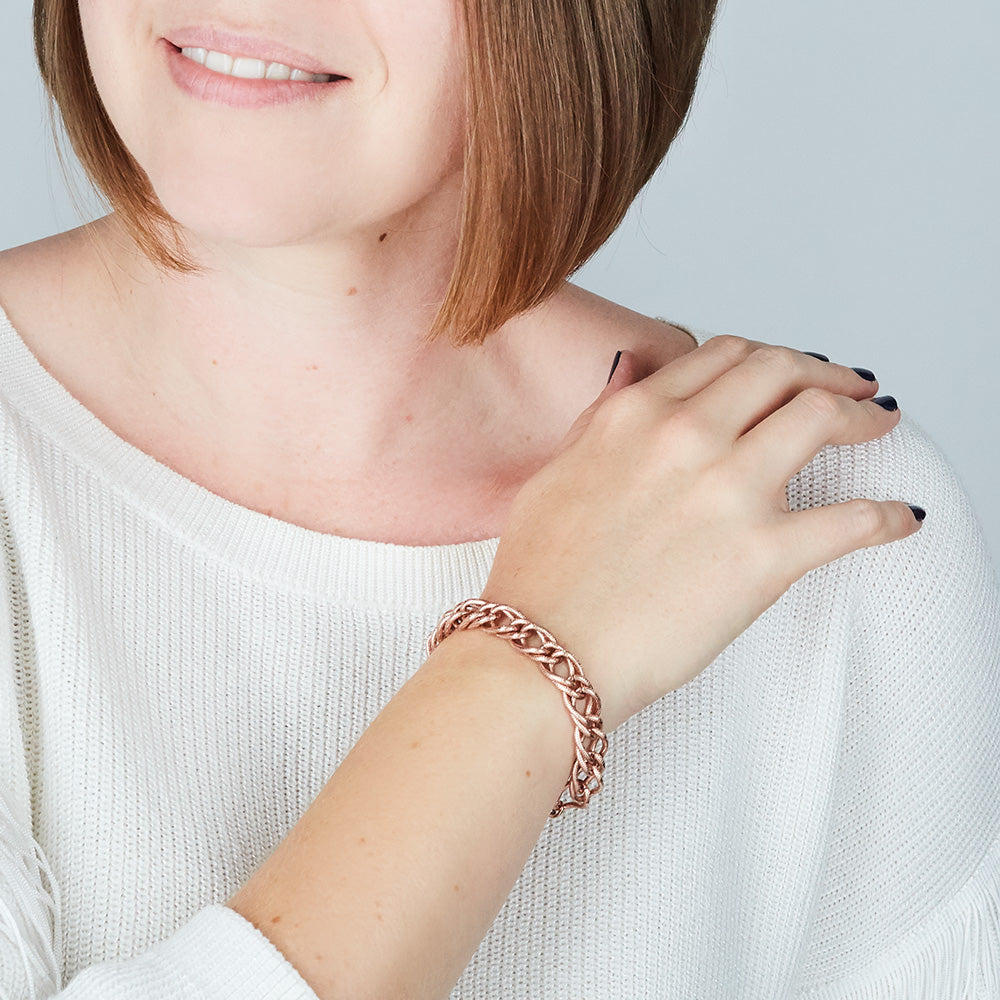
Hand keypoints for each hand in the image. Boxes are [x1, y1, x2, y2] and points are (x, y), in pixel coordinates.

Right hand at [478, 336, 920, 730]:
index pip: (723, 356)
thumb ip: (602, 419)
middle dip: (825, 372)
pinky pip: (852, 520)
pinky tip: (900, 519)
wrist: (543, 651)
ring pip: (823, 417)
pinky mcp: (765, 556)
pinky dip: (886, 516)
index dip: (768, 358)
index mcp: (635, 415)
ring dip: (865, 416)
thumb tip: (633, 377)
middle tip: (850, 388)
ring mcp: (730, 491)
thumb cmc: (541, 576)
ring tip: (881, 423)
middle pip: (781, 371)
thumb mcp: (555, 473)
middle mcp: (686, 436)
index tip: (787, 371)